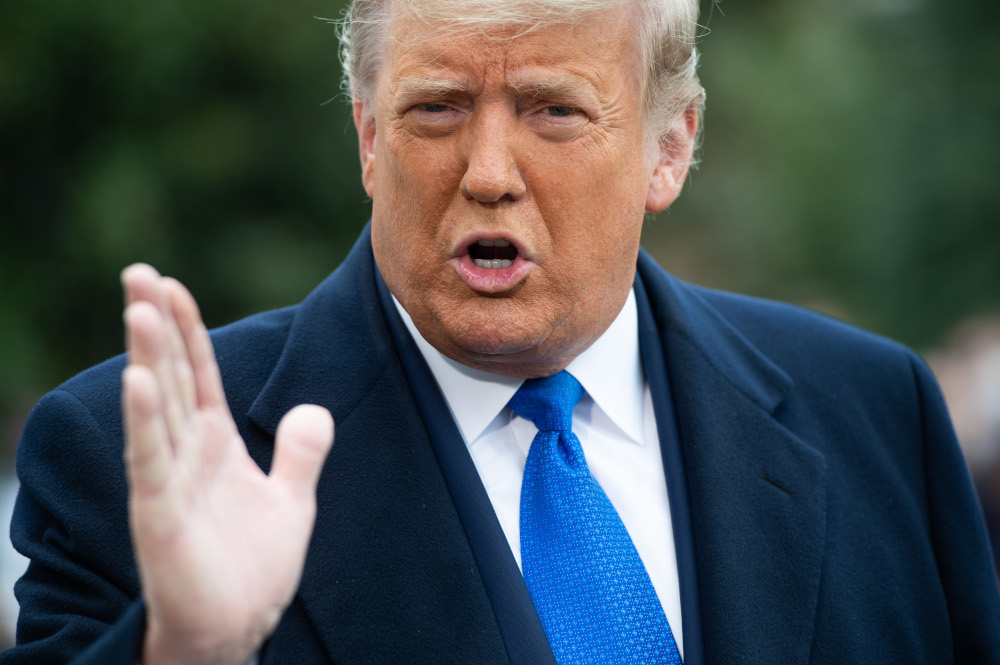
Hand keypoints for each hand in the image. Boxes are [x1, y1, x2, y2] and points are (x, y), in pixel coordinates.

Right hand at [121, 264, 333, 664]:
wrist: (237, 627)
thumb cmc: (252, 568)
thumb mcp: (291, 501)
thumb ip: (301, 453)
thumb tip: (315, 409)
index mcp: (214, 444)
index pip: (197, 373)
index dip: (186, 329)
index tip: (170, 284)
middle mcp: (185, 454)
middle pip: (169, 375)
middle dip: (155, 324)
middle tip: (137, 271)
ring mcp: (168, 481)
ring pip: (156, 407)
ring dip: (147, 356)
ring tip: (138, 306)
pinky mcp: (160, 514)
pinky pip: (151, 459)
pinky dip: (145, 420)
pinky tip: (138, 380)